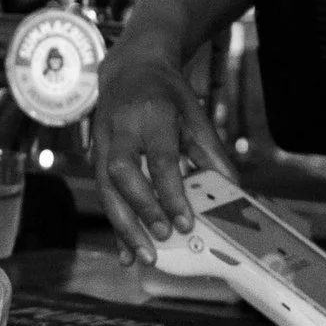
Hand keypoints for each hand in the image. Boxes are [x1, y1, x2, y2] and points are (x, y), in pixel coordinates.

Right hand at [92, 36, 238, 264]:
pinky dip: (115, 223)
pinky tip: (125, 249)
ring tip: (141, 256)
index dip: (172, 194)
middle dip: (140, 209)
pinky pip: (102, 193)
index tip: (186, 223)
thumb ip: (211, 152)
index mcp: (152, 114)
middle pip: (122, 174)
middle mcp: (120, 128)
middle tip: (161, 238)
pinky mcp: (94, 155)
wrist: (129, 69)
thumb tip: (230, 191)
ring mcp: (101, 141)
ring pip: (105, 187)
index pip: (160, 160)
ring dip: (122, 224)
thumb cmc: (168, 94)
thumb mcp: (196, 114)